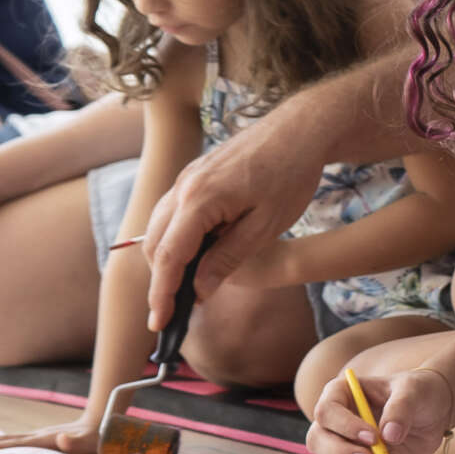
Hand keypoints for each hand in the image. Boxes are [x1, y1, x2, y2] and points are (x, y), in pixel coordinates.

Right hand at [0, 417, 101, 453]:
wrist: (99, 423)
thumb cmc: (95, 438)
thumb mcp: (89, 442)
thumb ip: (75, 442)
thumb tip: (62, 439)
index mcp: (45, 439)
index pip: (18, 443)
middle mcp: (38, 436)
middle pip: (6, 440)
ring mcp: (37, 437)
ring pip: (8, 440)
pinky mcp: (39, 440)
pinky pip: (14, 443)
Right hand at [141, 106, 323, 327]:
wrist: (300, 129)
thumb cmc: (290, 175)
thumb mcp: (265, 226)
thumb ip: (227, 259)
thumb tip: (198, 291)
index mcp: (199, 200)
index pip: (168, 256)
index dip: (161, 294)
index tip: (158, 324)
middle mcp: (183, 187)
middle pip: (154, 244)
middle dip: (159, 282)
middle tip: (170, 316)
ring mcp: (186, 178)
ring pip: (159, 228)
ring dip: (165, 261)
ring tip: (181, 293)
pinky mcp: (194, 176)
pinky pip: (172, 213)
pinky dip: (174, 240)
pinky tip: (193, 259)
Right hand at [307, 366, 451, 453]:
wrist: (433, 410)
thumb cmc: (417, 391)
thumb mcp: (413, 390)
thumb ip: (401, 408)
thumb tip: (389, 434)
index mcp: (341, 393)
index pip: (326, 411)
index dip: (345, 426)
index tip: (372, 436)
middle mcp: (338, 419)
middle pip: (318, 440)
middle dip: (341, 453)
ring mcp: (348, 442)